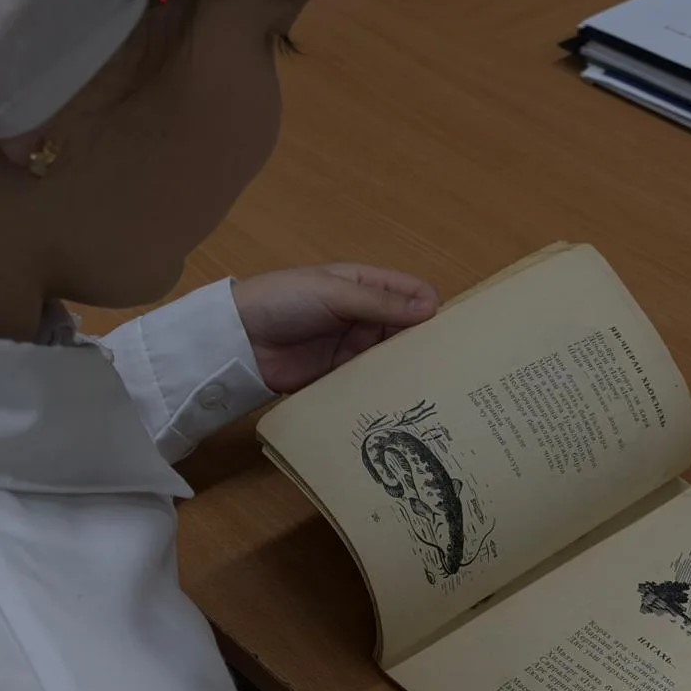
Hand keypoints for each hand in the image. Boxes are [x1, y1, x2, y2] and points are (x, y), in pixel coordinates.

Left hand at [232, 264, 439, 393]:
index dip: (433, 311)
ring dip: (408, 371)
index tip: (452, 336)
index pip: (414, 295)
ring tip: (435, 392)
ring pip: (392, 359)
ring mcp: (353, 348)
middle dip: (427, 346)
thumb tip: (432, 308)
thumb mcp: (334, 293)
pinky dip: (384, 390)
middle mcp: (366, 316)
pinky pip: (369, 383)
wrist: (237, 338)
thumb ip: (381, 302)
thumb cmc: (285, 301)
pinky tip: (402, 405)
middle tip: (453, 371)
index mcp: (367, 286)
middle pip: (408, 330)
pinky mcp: (339, 377)